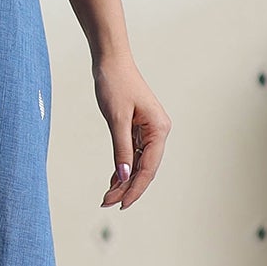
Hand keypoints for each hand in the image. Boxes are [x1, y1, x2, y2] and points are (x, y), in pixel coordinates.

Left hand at [93, 53, 169, 208]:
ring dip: (125, 180)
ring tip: (108, 196)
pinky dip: (124, 166)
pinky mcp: (140, 127)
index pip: (148, 167)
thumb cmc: (114, 84)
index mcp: (159, 129)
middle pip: (146, 168)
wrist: (111, 61)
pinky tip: (114, 180)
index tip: (121, 204)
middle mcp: (159, 131)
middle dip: (128, 188)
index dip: (135, 188)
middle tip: (108, 203)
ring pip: (139, 163)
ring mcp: (150, 129)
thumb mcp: (116, 119)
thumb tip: (125, 177)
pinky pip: (134, 153)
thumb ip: (121, 149)